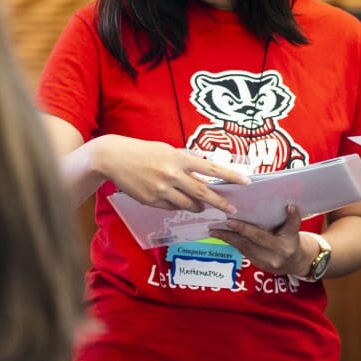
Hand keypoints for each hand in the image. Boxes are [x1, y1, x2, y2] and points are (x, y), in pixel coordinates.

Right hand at [91, 134, 248, 211]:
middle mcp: (172, 174)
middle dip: (220, 202)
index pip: (211, 168)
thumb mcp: (168, 151)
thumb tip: (203, 178)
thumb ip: (186, 164)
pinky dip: (178, 206)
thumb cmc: (144, 152)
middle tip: (232, 209)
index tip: (246, 181)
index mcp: (179, 158)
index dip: (230, 176)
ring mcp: (161, 189)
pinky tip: (178, 201)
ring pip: (188, 204)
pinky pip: (171, 207)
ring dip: (198, 207)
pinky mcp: (151, 201)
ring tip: (203, 207)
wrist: (114, 158)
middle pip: (203, 192)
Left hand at [208, 205, 309, 275]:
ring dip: (228, 238)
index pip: (265, 235)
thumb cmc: (292, 241)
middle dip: (236, 232)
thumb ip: (292, 219)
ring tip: (214, 230)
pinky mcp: (256, 264)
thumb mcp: (294, 230)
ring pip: (243, 247)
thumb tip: (290, 205)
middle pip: (252, 241)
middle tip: (223, 223)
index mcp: (285, 245)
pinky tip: (222, 236)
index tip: (233, 221)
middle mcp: (274, 255)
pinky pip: (242, 251)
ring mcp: (264, 262)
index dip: (248, 228)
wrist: (293, 263)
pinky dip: (232, 242)